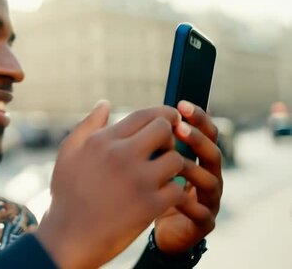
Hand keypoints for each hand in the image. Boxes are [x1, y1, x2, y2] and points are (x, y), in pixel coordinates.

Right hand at [35, 102, 186, 267]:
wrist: (68, 237)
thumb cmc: (67, 194)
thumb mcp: (68, 153)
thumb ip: (88, 125)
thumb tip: (105, 103)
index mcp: (102, 141)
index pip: (143, 115)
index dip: (162, 114)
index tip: (169, 120)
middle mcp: (121, 155)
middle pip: (164, 129)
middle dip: (169, 137)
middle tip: (165, 148)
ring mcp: (138, 180)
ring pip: (175, 159)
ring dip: (173, 166)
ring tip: (163, 174)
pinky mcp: (150, 205)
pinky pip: (178, 189)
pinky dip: (174, 192)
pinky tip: (163, 196)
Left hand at [153, 100, 222, 253]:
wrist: (143, 227)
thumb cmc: (143, 189)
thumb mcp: (139, 160)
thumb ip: (139, 137)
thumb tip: (119, 106)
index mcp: (195, 157)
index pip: (203, 131)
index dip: (197, 117)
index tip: (180, 104)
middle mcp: (207, 175)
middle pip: (211, 151)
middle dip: (197, 138)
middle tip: (179, 127)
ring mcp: (208, 199)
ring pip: (211, 180)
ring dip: (194, 169)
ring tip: (175, 161)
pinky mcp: (203, 223)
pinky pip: (202, 213)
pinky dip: (190, 205)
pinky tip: (174, 197)